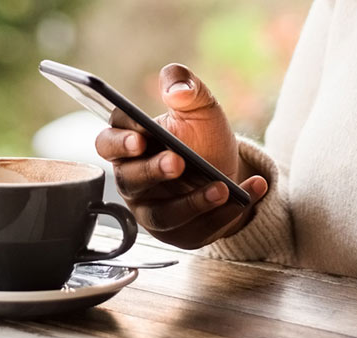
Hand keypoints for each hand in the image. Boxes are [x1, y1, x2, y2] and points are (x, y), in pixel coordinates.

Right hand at [94, 63, 269, 248]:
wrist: (228, 170)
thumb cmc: (202, 137)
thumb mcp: (199, 105)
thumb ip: (185, 84)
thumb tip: (177, 88)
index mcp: (129, 145)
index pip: (107, 143)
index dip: (119, 143)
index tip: (139, 139)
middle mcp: (133, 181)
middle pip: (130, 181)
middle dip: (153, 171)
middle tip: (178, 161)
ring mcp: (153, 211)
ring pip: (163, 215)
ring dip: (192, 203)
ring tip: (222, 188)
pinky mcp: (178, 234)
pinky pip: (197, 229)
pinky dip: (224, 214)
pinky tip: (249, 192)